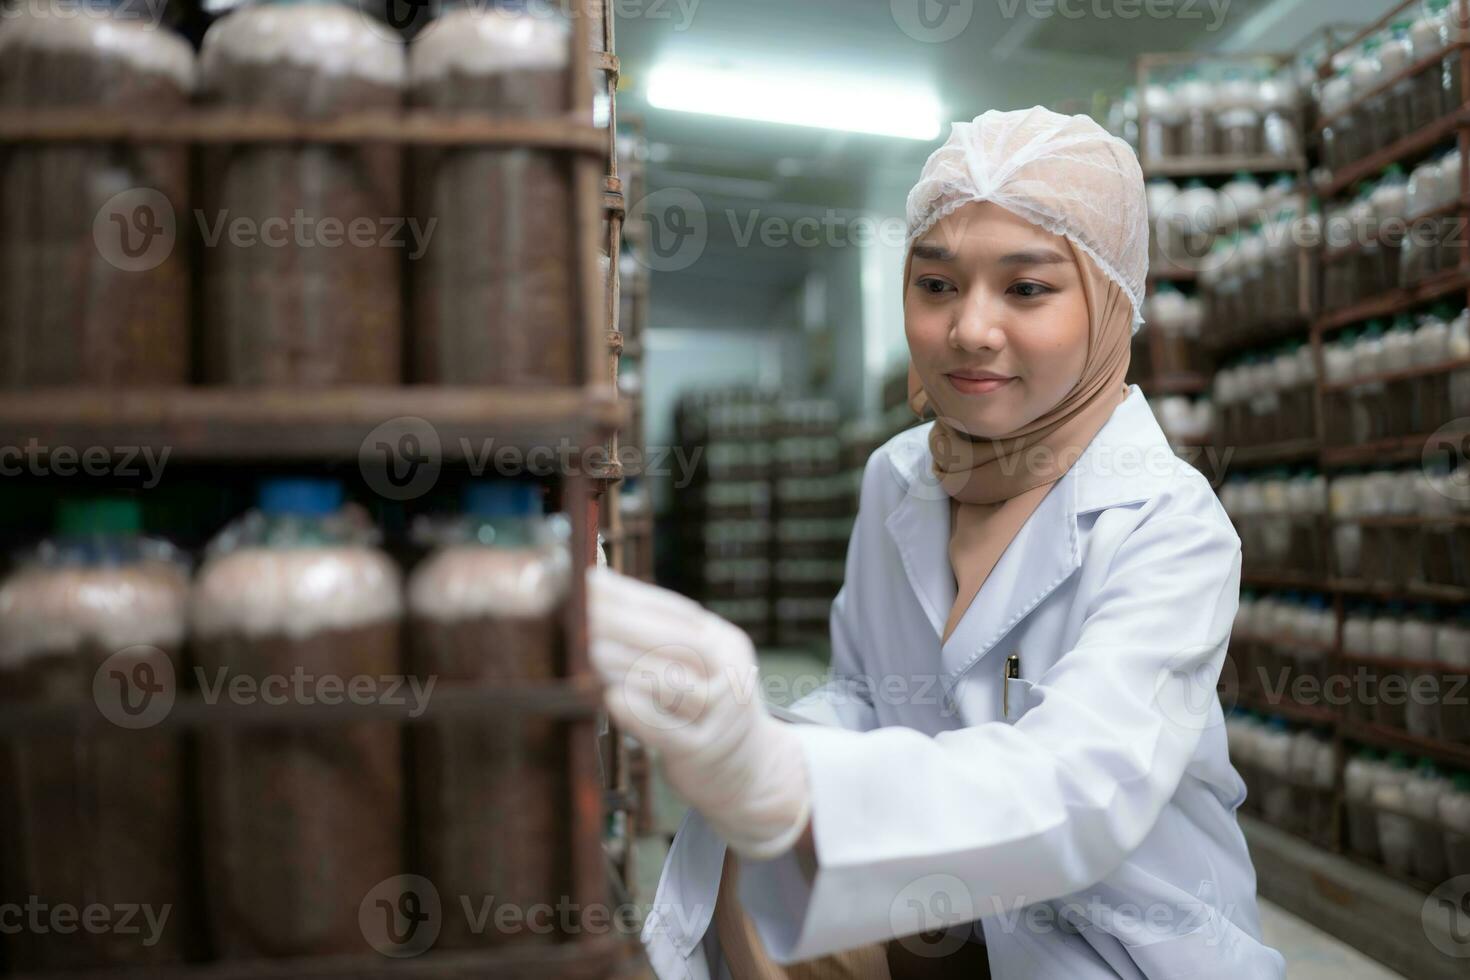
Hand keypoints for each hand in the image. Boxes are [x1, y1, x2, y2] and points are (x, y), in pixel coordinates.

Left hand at [587, 567, 810, 860]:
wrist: (752, 773)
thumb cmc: (706, 710)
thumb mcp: (700, 667)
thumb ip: (660, 639)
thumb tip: (600, 596)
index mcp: (725, 643)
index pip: (677, 612)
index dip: (633, 595)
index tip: (591, 580)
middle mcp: (729, 674)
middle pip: (677, 643)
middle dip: (625, 623)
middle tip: (583, 608)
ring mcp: (720, 716)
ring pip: (672, 684)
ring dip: (628, 663)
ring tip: (591, 648)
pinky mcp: (702, 753)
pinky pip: (668, 731)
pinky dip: (639, 713)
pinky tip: (612, 697)